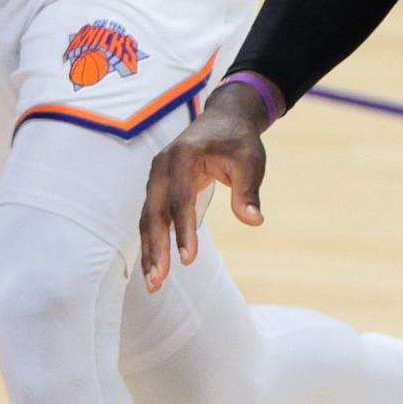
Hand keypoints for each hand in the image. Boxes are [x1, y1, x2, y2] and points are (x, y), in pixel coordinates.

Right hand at [138, 81, 271, 290]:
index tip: (188, 259)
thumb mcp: (251, 160)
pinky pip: (151, 218)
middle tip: (158, 282)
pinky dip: (151, 242)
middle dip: (156, 248)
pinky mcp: (157, 187)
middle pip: (155, 212)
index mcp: (183, 155)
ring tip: (153, 284)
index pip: (180, 198)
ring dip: (149, 250)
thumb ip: (249, 190)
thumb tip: (254, 221)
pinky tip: (154, 267)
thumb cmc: (238, 141)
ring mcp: (156, 176)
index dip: (183, 229)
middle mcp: (162, 166)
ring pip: (148, 218)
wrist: (223, 119)